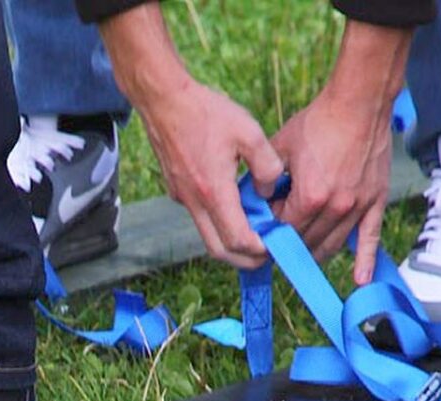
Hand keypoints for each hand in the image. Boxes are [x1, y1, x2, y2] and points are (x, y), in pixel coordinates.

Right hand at [99, 5, 283, 269]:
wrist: (164, 101)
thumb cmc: (206, 112)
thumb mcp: (249, 131)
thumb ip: (267, 165)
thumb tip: (268, 190)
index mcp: (214, 191)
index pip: (237, 239)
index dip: (258, 250)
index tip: (276, 246)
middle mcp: (194, 202)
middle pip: (219, 250)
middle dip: (245, 260)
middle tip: (267, 255)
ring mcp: (183, 199)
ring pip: (207, 237)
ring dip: (231, 244)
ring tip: (255, 236)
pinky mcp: (178, 192)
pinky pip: (200, 218)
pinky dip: (219, 224)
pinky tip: (235, 209)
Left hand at [270, 20, 411, 284]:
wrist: (360, 102)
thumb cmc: (319, 121)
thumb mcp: (280, 147)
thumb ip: (264, 177)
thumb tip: (252, 200)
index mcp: (310, 197)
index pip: (284, 230)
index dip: (270, 231)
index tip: (264, 227)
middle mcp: (335, 207)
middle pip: (306, 242)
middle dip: (290, 243)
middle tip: (279, 243)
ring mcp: (358, 207)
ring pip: (331, 245)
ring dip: (314, 252)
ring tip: (301, 254)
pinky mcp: (376, 202)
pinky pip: (369, 238)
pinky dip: (365, 261)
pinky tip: (359, 280)